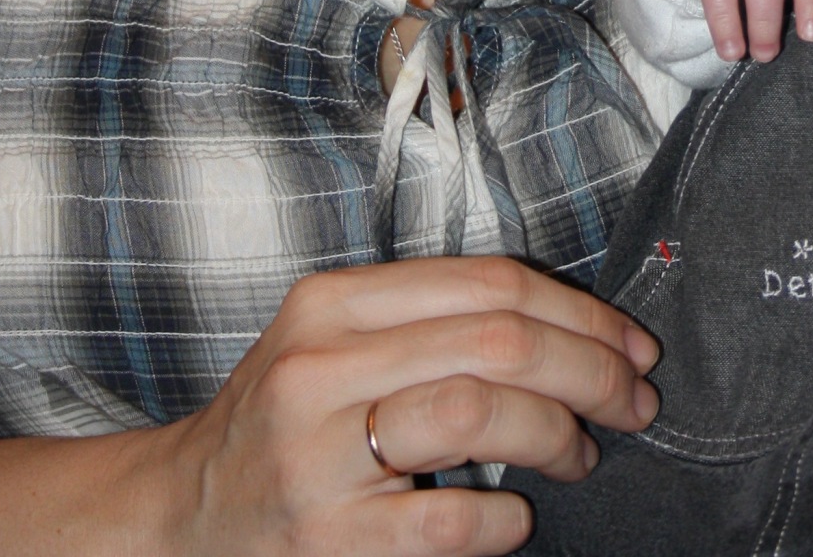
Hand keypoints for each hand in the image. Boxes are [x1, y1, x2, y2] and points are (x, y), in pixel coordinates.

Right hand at [162, 257, 659, 555]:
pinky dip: (504, 520)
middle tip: (634, 399)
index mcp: (333, 303)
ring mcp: (318, 456)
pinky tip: (514, 520)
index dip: (580, 311)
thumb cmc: (280, 428)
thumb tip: (572, 329)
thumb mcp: (334, 346)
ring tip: (581, 454)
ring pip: (481, 411)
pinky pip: (449, 520)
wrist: (178, 519)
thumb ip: (429, 322)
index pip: (490, 282)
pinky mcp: (325, 541)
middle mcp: (321, 366)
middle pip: (499, 339)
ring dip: (559, 434)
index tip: (630, 342)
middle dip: (592, 369)